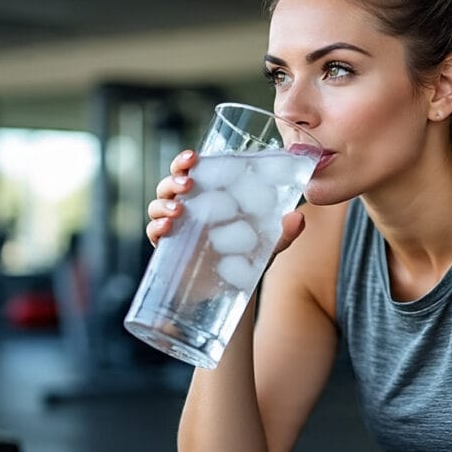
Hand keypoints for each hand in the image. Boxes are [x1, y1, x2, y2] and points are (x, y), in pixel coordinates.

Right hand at [146, 150, 306, 253]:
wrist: (230, 294)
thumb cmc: (248, 261)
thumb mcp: (267, 246)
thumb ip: (282, 233)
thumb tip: (297, 217)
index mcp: (210, 198)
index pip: (193, 172)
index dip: (186, 161)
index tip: (193, 157)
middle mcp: (189, 208)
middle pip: (172, 183)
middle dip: (175, 177)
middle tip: (188, 182)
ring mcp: (175, 227)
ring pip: (159, 204)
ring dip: (165, 202)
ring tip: (179, 209)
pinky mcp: (167, 248)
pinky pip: (154, 232)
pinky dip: (156, 226)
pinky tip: (167, 227)